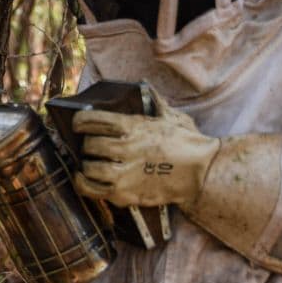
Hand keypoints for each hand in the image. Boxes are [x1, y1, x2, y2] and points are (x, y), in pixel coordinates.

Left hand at [72, 96, 218, 207]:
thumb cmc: (188, 143)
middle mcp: (126, 149)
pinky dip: (82, 183)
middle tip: (92, 146)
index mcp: (134, 127)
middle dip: (87, 144)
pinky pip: (91, 190)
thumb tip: (146, 88)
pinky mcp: (124, 194)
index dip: (80, 120)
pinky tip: (84, 177)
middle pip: (90, 145)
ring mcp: (124, 174)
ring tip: (91, 162)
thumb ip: (155, 103)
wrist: (203, 174)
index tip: (78, 123)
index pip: (93, 120)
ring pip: (89, 167)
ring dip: (87, 164)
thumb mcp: (173, 116)